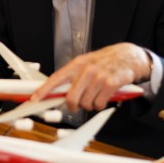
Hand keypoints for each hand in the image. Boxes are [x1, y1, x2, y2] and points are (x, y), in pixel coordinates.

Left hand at [30, 43, 150, 111]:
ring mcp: (99, 77)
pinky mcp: (111, 84)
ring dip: (90, 105)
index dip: (44, 89)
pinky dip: (100, 105)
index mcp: (77, 64)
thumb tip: (56, 91)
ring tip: (95, 96)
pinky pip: (99, 104)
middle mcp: (86, 69)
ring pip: (86, 103)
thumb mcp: (86, 63)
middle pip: (71, 97)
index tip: (35, 98)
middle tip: (77, 106)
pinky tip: (104, 97)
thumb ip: (73, 76)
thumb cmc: (105, 62)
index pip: (56, 78)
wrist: (129, 56)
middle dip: (73, 106)